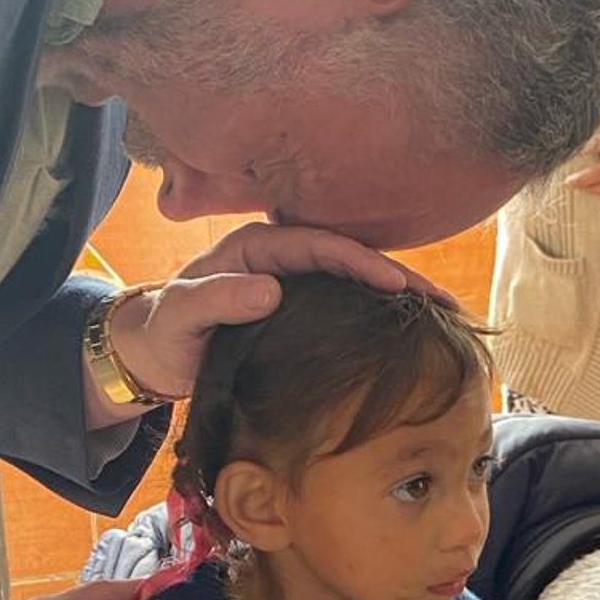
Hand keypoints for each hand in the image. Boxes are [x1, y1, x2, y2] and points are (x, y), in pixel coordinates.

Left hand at [100, 221, 454, 406]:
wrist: (149, 353)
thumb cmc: (161, 333)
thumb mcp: (180, 316)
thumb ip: (216, 299)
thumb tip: (270, 290)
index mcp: (256, 247)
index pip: (320, 246)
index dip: (361, 262)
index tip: (396, 285)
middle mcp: (282, 257)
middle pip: (353, 259)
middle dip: (403, 279)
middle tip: (449, 304)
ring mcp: (294, 282)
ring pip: (358, 283)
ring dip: (404, 299)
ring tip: (450, 319)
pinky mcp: (301, 309)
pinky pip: (349, 306)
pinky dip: (385, 317)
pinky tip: (417, 335)